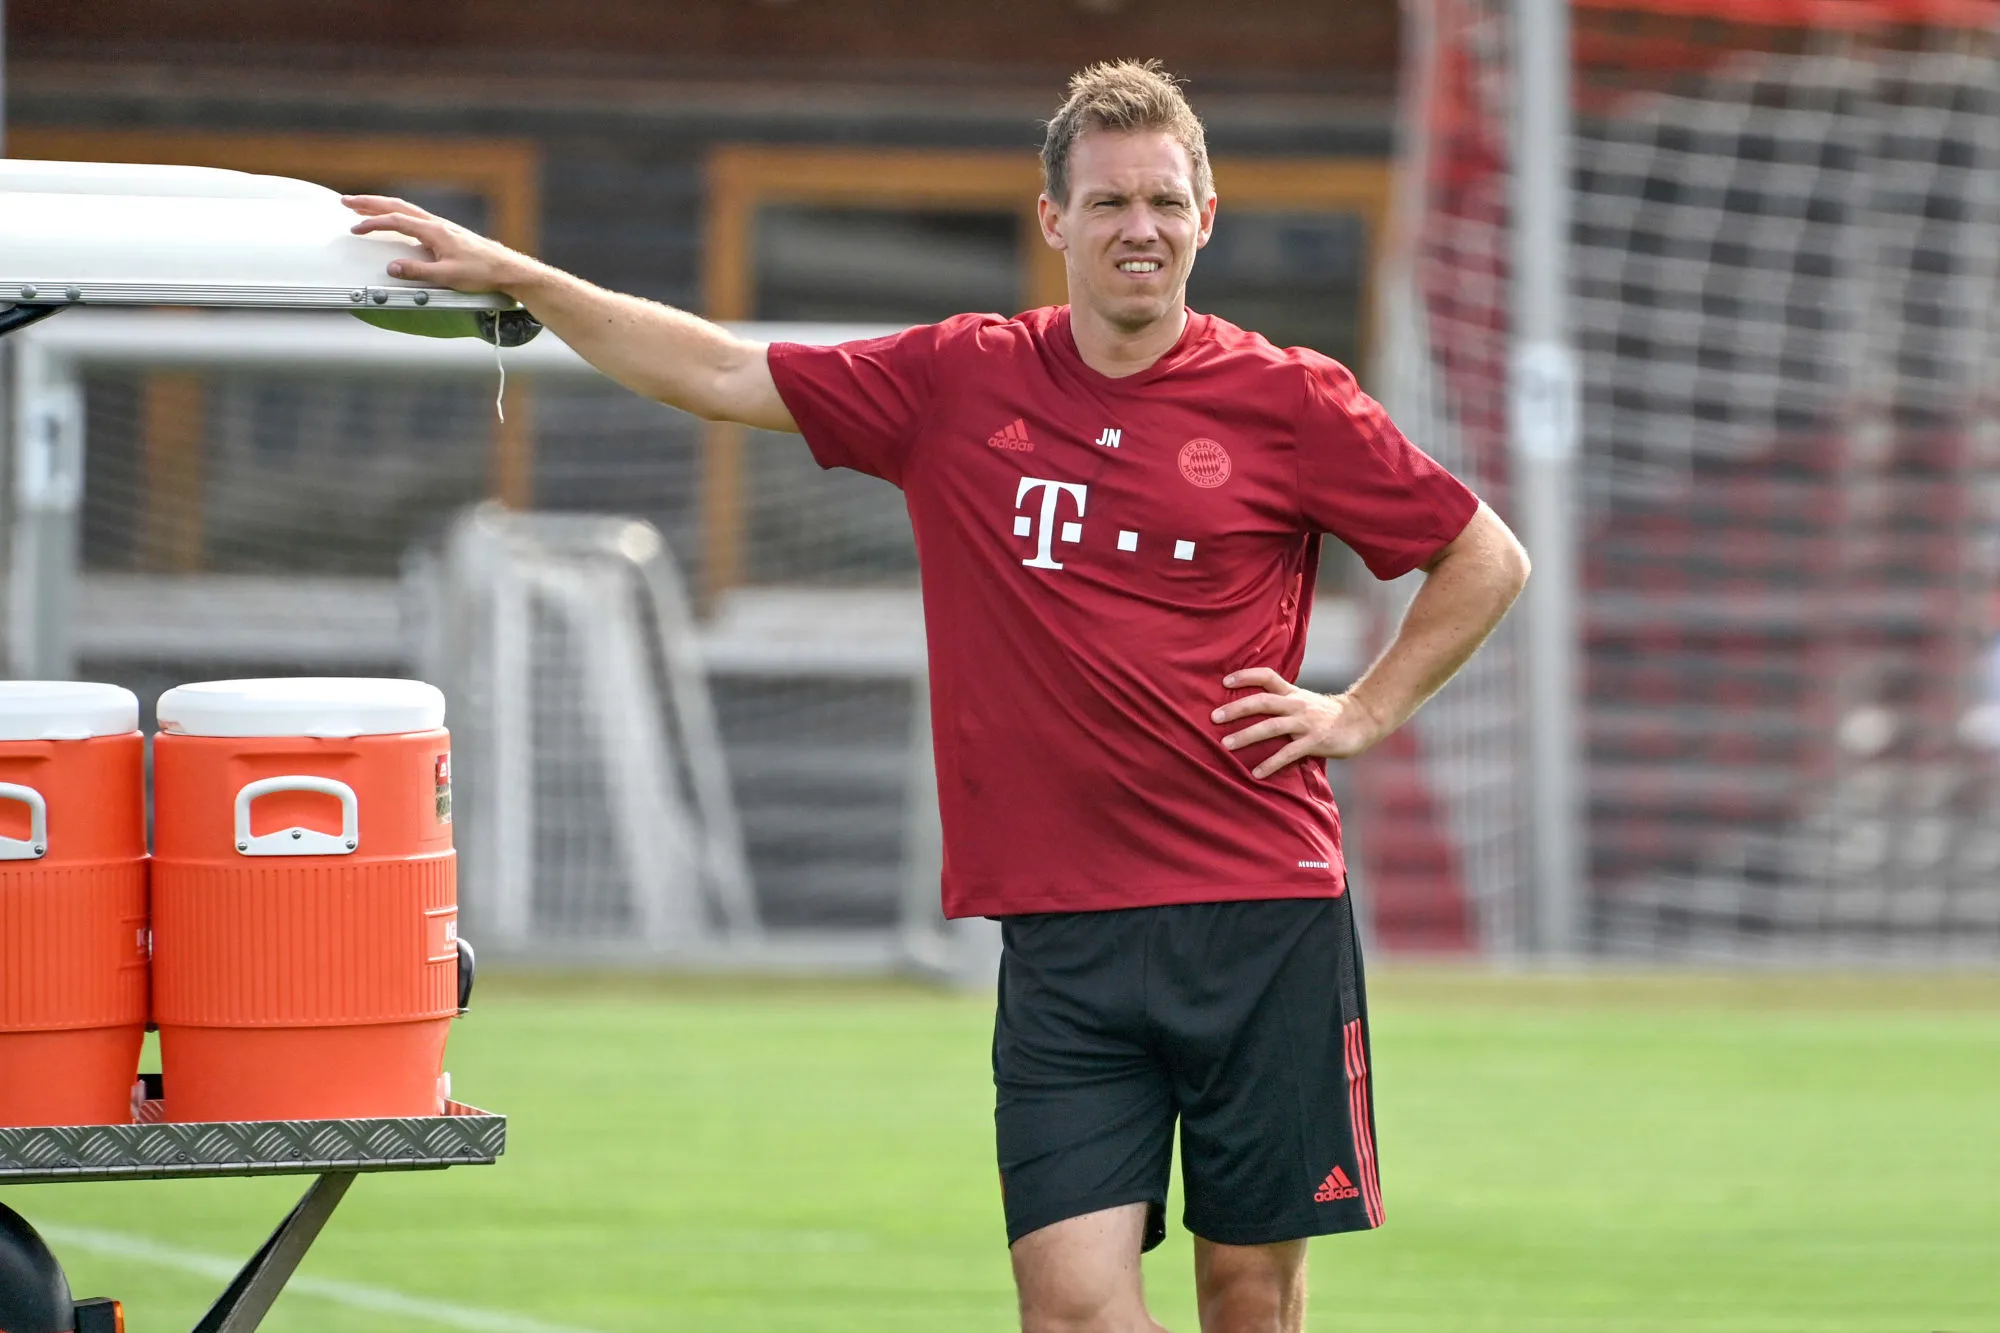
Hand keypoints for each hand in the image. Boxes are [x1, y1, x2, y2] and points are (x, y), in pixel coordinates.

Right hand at [342, 194, 533, 294]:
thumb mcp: (448, 276)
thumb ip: (418, 272)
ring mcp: (441, 227)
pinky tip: (393, 221)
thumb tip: (392, 267)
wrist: (506, 269)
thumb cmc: (482, 272)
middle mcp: (436, 224)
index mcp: (434, 231)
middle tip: (346, 201)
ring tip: (362, 206)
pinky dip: (397, 214)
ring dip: (382, 206)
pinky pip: (415, 218)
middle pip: (397, 206)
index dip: (373, 223)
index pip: (397, 221)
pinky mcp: (445, 233)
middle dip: (370, 203)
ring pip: (406, 210)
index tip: (355, 228)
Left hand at [1210, 667, 1392, 778]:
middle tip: (1214, 717)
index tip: (1225, 681)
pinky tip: (1256, 773)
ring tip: (1226, 745)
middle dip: (1236, 709)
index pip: (1267, 676)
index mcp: (1293, 693)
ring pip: (1271, 726)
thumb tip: (1254, 708)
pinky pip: (1288, 753)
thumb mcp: (1304, 701)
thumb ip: (1283, 703)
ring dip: (1246, 735)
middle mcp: (1297, 705)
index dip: (1246, 676)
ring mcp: (1306, 723)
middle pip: (1262, 702)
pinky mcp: (1315, 742)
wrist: (1362, 721)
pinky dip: (1271, 763)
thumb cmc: (1328, 715)